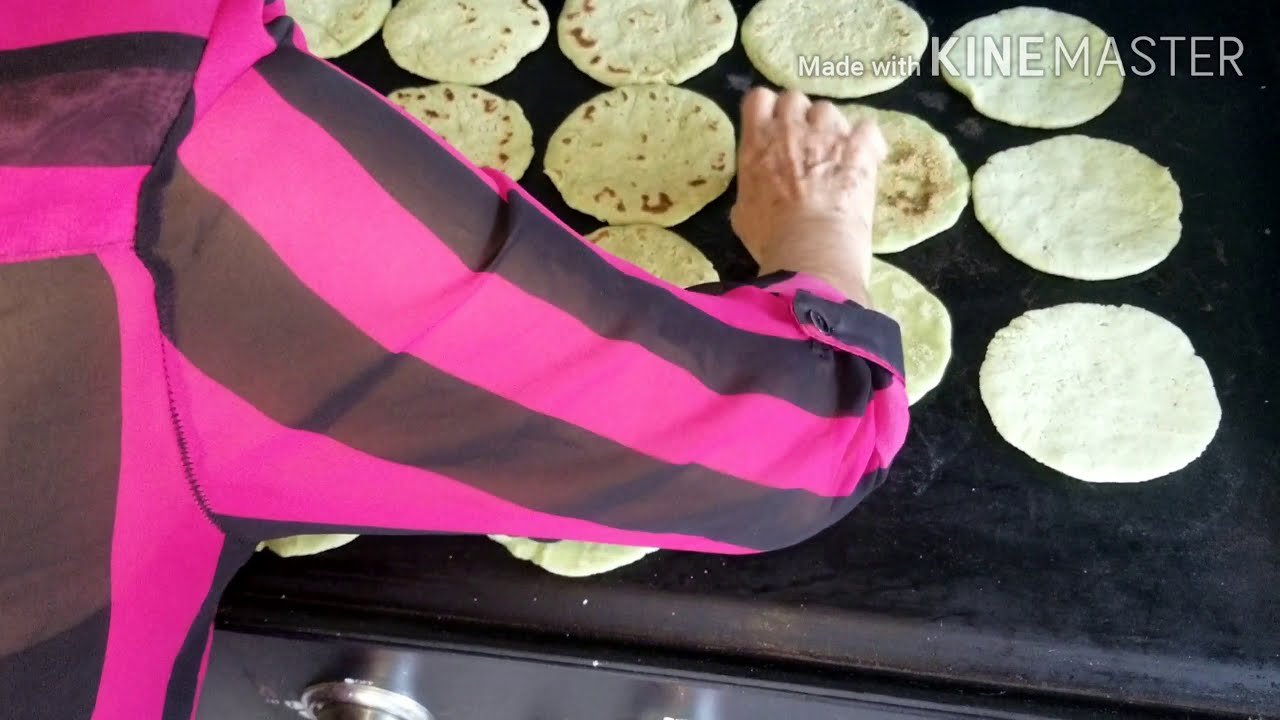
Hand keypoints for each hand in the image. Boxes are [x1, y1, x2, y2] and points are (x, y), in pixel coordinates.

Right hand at [731, 88, 887, 304]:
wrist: (811, 247)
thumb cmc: (771, 238)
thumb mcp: (743, 212)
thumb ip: (751, 187)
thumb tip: (758, 188)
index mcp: (757, 140)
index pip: (758, 98)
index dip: (767, 110)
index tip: (771, 127)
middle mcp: (791, 126)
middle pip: (794, 98)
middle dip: (798, 116)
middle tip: (802, 143)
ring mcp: (828, 133)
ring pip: (828, 110)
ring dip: (829, 127)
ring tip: (834, 154)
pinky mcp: (860, 147)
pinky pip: (866, 127)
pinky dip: (866, 141)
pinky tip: (865, 157)